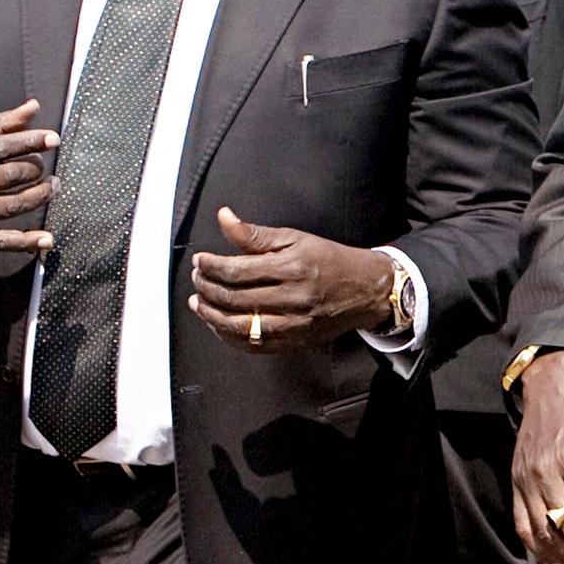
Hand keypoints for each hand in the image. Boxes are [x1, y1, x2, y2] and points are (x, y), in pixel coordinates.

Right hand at [0, 99, 57, 252]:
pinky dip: (25, 242)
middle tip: (44, 165)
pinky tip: (47, 239)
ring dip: (38, 197)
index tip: (53, 138)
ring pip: (6, 208)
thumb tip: (33, 107)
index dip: (28, 142)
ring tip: (52, 187)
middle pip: (4, 177)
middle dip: (33, 169)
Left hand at [187, 207, 393, 351]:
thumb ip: (255, 234)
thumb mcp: (295, 238)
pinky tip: (219, 325)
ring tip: (199, 303)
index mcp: (292, 268)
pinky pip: (255, 346)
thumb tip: (223, 217)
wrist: (366, 289)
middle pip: (235, 299)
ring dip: (212, 316)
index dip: (212, 266)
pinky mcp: (296, 341)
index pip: (237, 271)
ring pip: (241, 327)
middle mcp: (293, 298)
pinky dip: (230, 337)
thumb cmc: (329, 259)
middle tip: (197, 279)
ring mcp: (295, 324)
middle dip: (207, 289)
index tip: (200, 261)